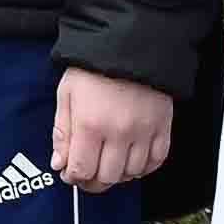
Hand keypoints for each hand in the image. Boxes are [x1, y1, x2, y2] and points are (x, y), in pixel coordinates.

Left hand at [52, 68, 176, 192]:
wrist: (132, 42)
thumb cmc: (96, 66)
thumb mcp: (67, 94)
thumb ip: (62, 132)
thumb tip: (60, 163)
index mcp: (91, 124)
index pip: (81, 171)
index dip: (73, 177)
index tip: (71, 170)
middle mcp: (119, 131)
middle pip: (107, 178)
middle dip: (93, 181)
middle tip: (89, 171)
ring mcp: (144, 130)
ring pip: (132, 173)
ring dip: (119, 174)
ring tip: (111, 162)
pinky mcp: (163, 125)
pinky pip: (157, 160)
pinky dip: (145, 167)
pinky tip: (134, 160)